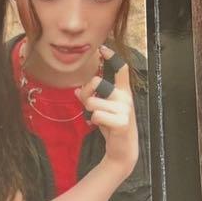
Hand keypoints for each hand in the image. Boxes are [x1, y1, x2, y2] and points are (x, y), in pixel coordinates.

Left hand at [76, 45, 137, 174]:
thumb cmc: (112, 128)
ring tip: (96, 119)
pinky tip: (99, 127)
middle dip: (85, 93)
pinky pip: (96, 115)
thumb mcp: (101, 111)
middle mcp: (126, 98)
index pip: (121, 69)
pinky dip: (94, 121)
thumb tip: (75, 91)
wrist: (122, 151)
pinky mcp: (122, 122)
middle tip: (87, 106)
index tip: (103, 49)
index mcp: (123, 92)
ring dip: (89, 111)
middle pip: (97, 83)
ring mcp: (125, 109)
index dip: (113, 57)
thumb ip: (91, 99)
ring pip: (92, 102)